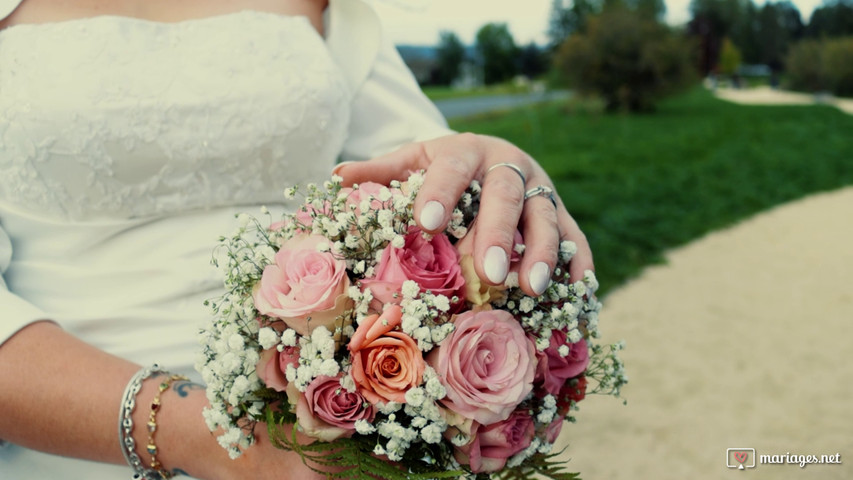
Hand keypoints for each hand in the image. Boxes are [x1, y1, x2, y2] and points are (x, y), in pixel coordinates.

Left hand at [334, 133, 593, 295]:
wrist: (490, 154)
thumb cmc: (443, 167)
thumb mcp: (413, 160)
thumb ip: (380, 171)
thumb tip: (335, 179)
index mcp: (465, 150)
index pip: (451, 170)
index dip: (440, 195)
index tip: (426, 224)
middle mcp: (508, 165)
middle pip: (506, 195)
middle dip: (497, 232)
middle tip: (487, 272)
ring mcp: (541, 188)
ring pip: (546, 217)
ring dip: (541, 254)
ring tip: (530, 289)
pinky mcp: (562, 211)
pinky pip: (575, 238)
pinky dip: (577, 265)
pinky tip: (577, 294)